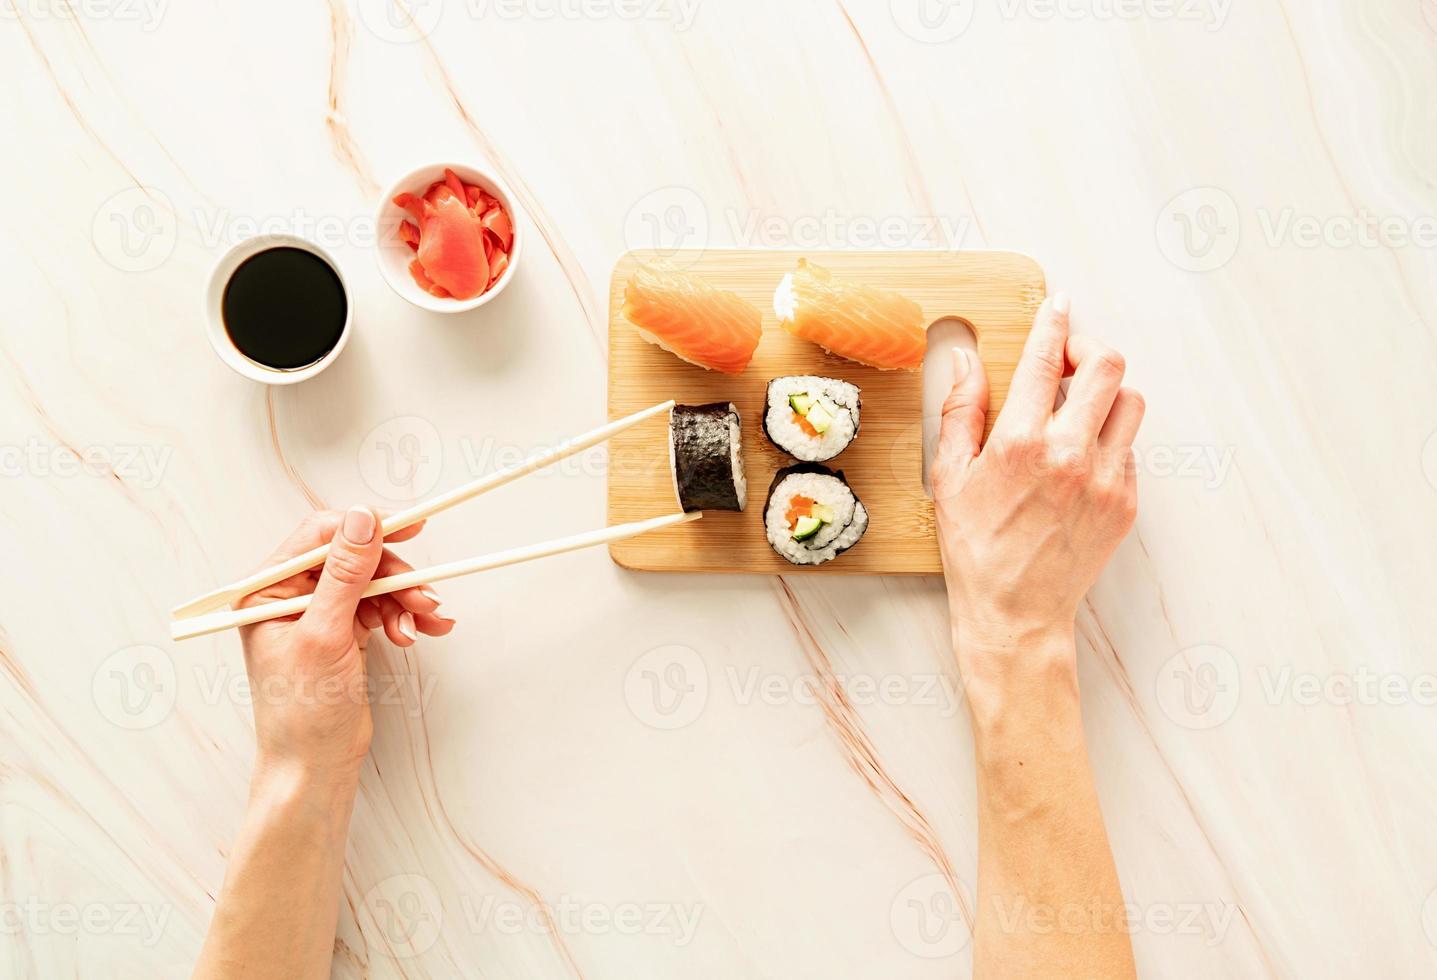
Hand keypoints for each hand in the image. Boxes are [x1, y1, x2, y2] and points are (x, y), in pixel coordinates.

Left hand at [236, 507, 456, 780]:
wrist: (313, 767)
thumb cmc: (301, 713)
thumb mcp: (324, 634)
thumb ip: (344, 573)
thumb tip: (361, 518)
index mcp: (267, 590)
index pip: (319, 536)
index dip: (365, 528)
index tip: (408, 527)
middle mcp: (290, 596)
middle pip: (354, 559)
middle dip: (394, 576)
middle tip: (425, 596)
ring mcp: (319, 614)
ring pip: (373, 583)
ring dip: (404, 600)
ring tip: (425, 623)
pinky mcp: (343, 631)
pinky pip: (381, 607)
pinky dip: (403, 617)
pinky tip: (420, 633)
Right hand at [932, 294, 1143, 686]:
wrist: (1015, 614)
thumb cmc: (974, 549)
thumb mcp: (948, 477)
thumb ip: (960, 412)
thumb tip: (966, 361)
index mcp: (1020, 444)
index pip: (1045, 359)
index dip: (1053, 322)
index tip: (1057, 306)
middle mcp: (1070, 455)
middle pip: (1107, 367)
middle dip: (1088, 347)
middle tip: (1068, 356)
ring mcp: (1106, 480)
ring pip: (1130, 403)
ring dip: (1105, 392)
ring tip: (1077, 406)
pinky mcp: (1126, 503)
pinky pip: (1130, 449)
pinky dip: (1108, 438)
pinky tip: (1078, 455)